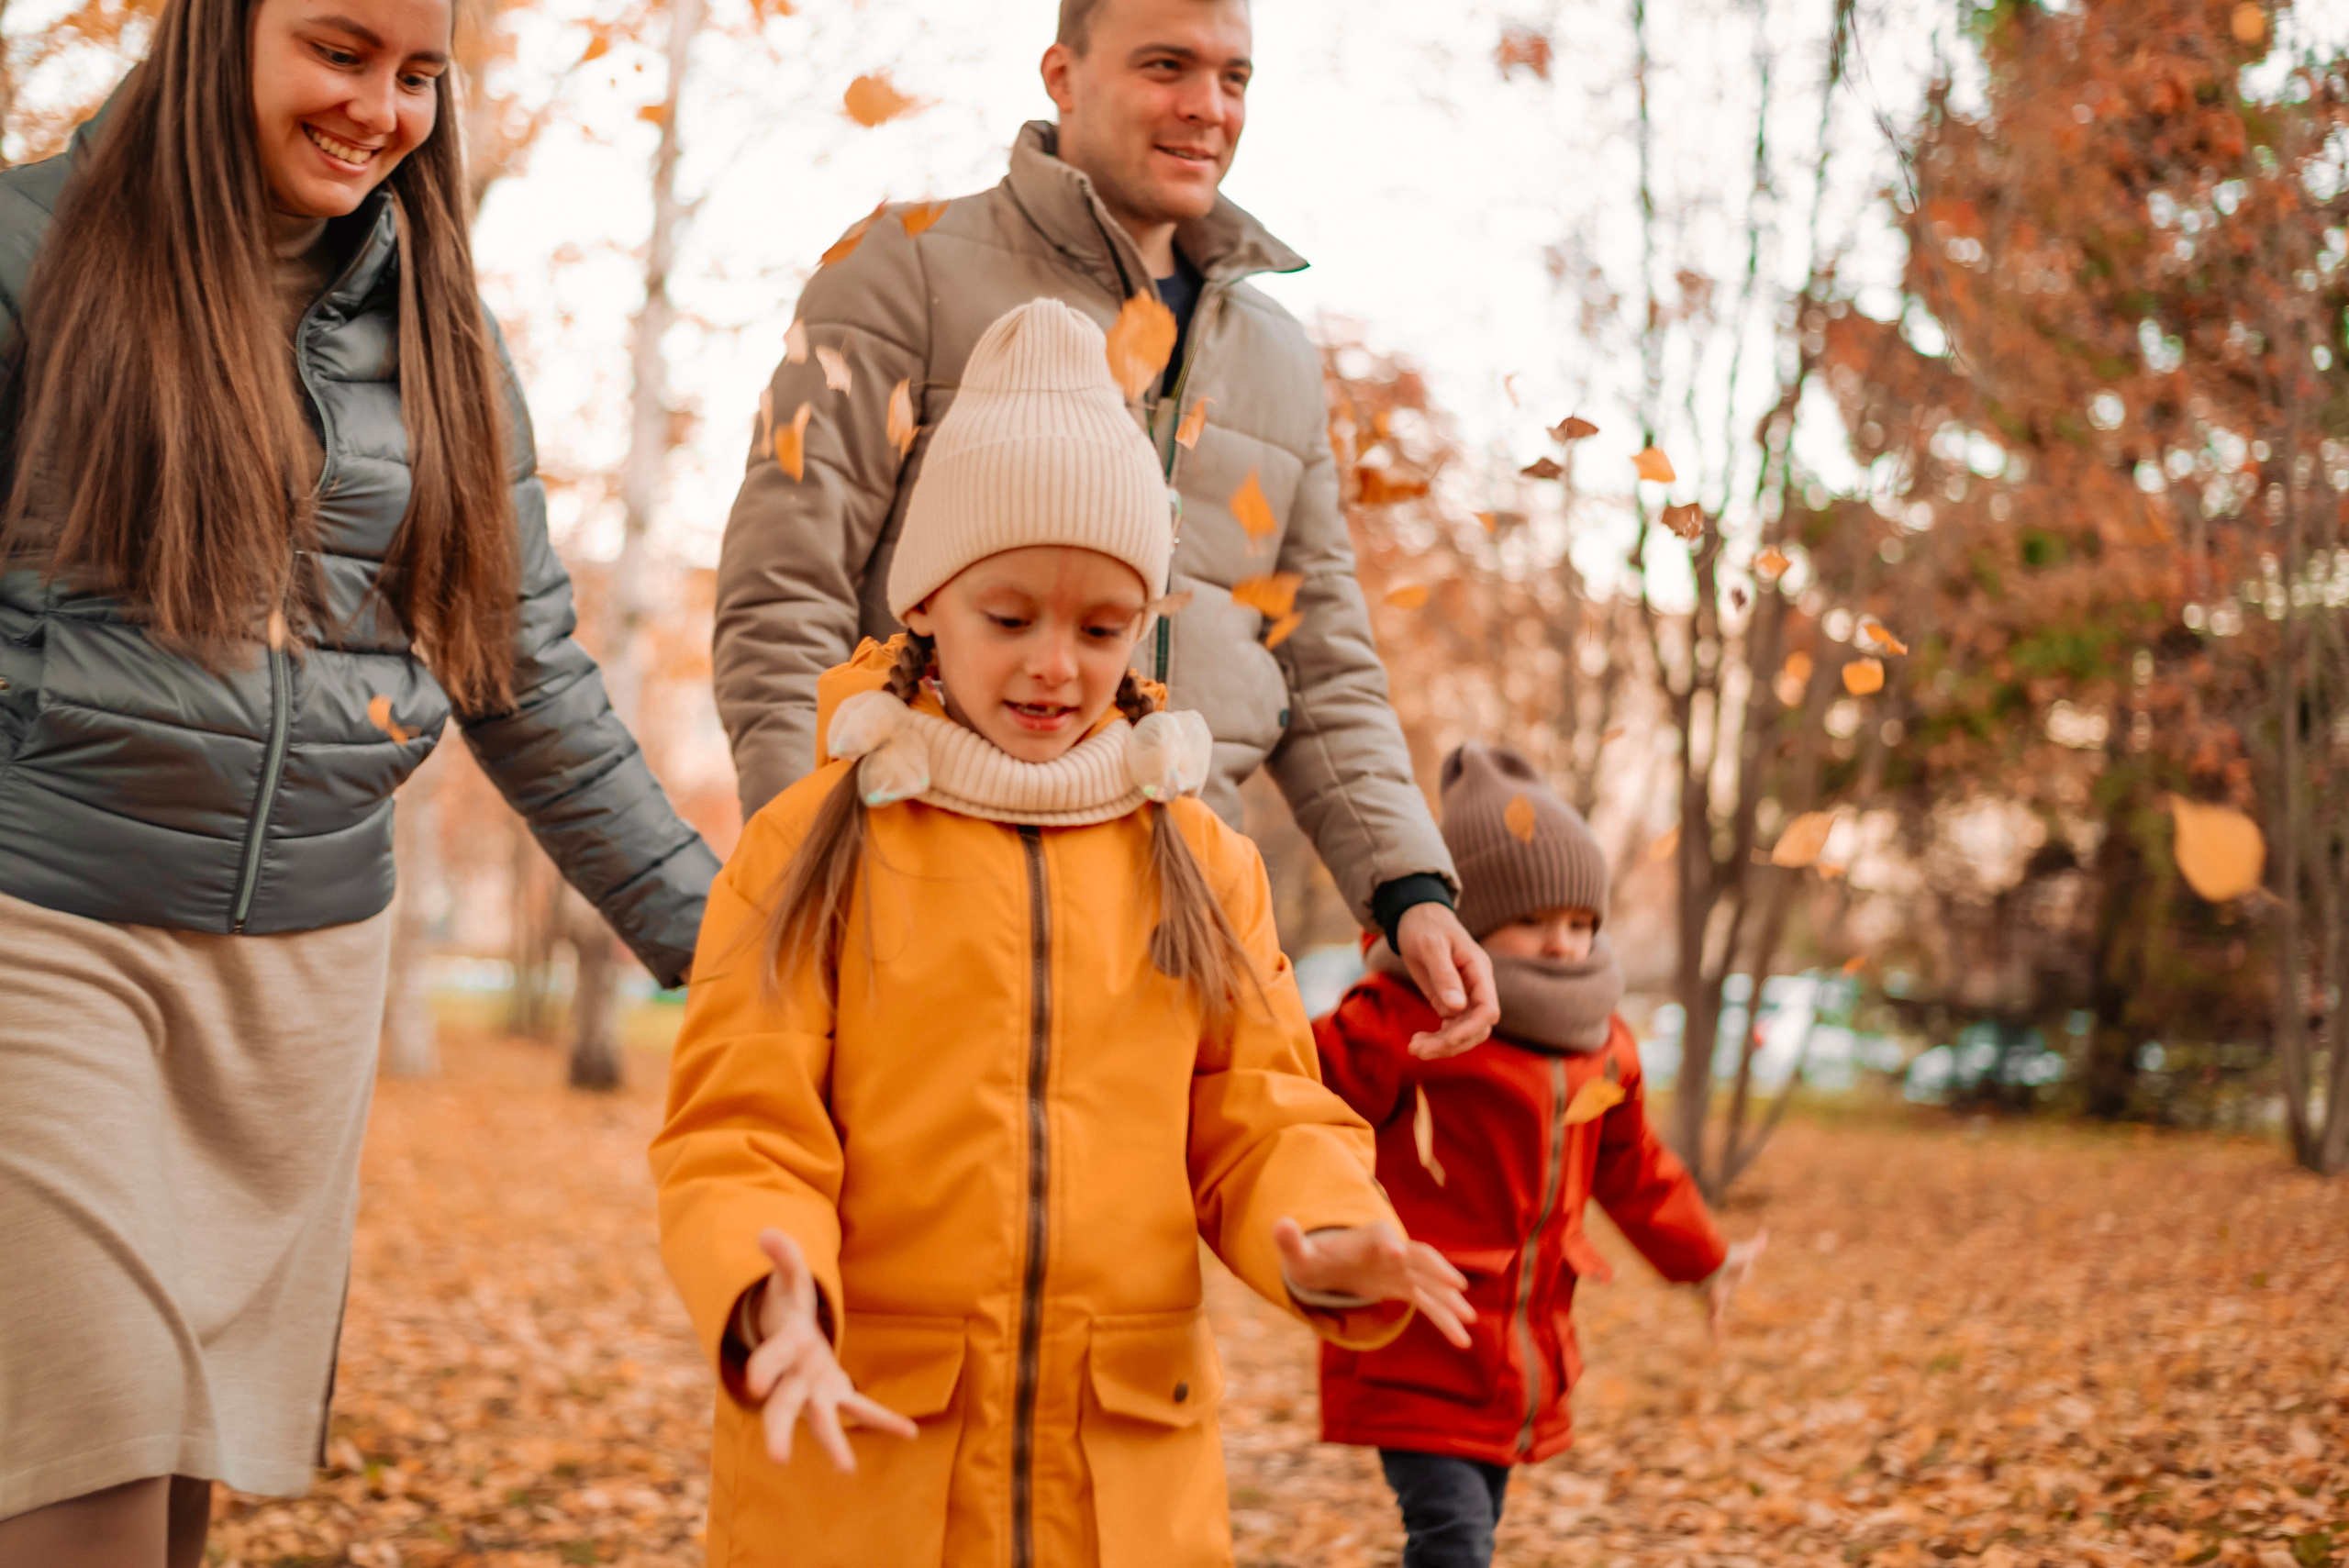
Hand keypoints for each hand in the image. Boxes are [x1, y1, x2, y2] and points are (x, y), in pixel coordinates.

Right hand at [742, 1229, 917, 1470]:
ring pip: (820, 1421)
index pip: (767, 1362)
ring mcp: (815, 1391)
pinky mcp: (838, 1394)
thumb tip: (768, 1231)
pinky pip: (861, 1409)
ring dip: (833, 1444)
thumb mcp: (789, 1280)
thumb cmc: (788, 1307)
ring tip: (847, 1470)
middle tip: (777, 1459)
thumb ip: (784, 1258)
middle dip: (779, 1430)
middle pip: (782, 1406)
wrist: (789, 1338)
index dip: (761, 1371)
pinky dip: (884, 1420)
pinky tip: (910, 1433)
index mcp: (781, 1349)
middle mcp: (793, 1378)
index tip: (754, 1387)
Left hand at [1273, 1217, 1475, 1348]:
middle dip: (1437, 1269)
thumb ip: (1290, 1241)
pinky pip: (1430, 1303)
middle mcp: (1390, 1251)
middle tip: (1456, 1285)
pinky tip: (1462, 1339)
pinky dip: (1445, 1318)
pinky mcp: (1404, 1288)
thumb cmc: (1312, 1258)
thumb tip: (1279, 1224)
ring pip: (1431, 1283)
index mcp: (1364, 1240)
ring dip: (1449, 1299)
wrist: (1325, 1264)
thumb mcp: (1298, 1254)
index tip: (1396, 1253)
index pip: (1380, 1236)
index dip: (1388, 1242)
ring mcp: (1401, 1271)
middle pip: (1419, 1255)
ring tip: (1469, 1320)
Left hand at [1395, 902, 1499, 1058]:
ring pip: (1465, 1032)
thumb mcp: (1431, 946)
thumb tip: (1457, 1007)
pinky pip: (1452, 1028)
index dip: (1470, 1029)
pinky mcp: (1451, 1002)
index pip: (1487, 1009)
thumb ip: (1445, 975)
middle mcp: (1477, 986)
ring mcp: (1466, 996)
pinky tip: (1418, 1040)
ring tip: (1414, 1048)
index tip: (1445, 1040)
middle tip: (1417, 1049)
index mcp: (1479, 970)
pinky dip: (1438, 1039)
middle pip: (1477, 1027)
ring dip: (1443, 1045)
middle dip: (1451, 1043)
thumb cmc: (1425, 927)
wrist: (1416, 917)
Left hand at [1707, 1229, 1768, 1343]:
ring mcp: (1716, 1297)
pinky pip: (1714, 1322)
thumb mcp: (1748, 1250)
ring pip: (1715, 1308)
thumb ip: (1757, 1242)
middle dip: (1720, 1291)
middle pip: (1723, 1294)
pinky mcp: (1713, 1306)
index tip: (1735, 1275)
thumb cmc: (1730, 1258)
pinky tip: (1716, 1344)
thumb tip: (1765, 1230)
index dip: (1735, 1277)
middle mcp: (1721, 1286)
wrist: (1715, 1266)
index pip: (1734, 1279)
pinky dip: (1715, 1332)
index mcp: (1729, 1275)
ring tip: (1713, 1321)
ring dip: (1713, 1313)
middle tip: (1719, 1292)